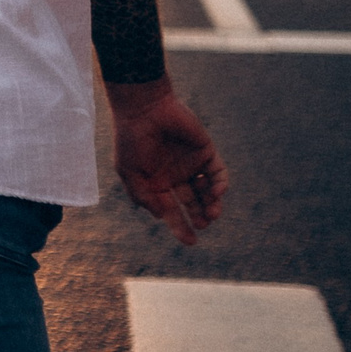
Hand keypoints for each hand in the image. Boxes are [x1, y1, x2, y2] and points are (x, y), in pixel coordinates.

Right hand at [109, 80, 227, 245]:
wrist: (144, 109)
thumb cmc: (131, 139)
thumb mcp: (129, 171)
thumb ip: (142, 195)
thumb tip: (160, 215)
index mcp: (156, 183)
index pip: (171, 210)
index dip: (180, 227)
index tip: (190, 242)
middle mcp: (175, 176)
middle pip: (192, 203)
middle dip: (199, 217)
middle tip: (202, 225)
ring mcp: (191, 165)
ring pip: (207, 191)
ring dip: (212, 204)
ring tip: (211, 213)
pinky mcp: (206, 152)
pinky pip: (218, 173)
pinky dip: (221, 184)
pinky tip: (217, 192)